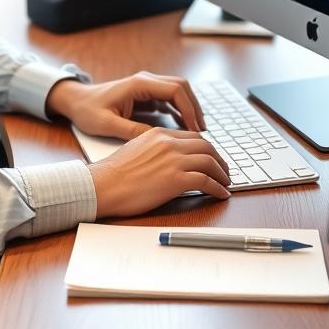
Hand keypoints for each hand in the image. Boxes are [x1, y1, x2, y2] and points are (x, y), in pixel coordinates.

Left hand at [45, 71, 206, 139]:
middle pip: (181, 87)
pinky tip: (184, 128)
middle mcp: (145, 81)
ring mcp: (147, 86)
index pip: (175, 89)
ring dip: (189, 109)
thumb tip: (158, 139)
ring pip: (178, 92)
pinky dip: (179, 111)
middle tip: (202, 130)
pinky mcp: (145, 95)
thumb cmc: (88, 110)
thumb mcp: (107, 124)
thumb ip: (132, 131)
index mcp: (138, 84)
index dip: (189, 108)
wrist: (76, 101)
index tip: (195, 128)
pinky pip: (169, 100)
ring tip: (197, 131)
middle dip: (194, 107)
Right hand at [87, 128, 230, 215]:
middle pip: (206, 146)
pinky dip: (218, 188)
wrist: (103, 185)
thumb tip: (168, 159)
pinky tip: (221, 194)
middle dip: (219, 159)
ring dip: (222, 174)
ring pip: (210, 161)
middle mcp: (169, 143)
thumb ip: (155, 149)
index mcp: (158, 134)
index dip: (207, 149)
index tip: (212, 158)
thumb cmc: (114, 173)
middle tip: (224, 171)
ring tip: (226, 183)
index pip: (192, 137)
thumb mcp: (135, 149)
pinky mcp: (176, 179)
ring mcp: (173, 160)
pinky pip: (206, 181)